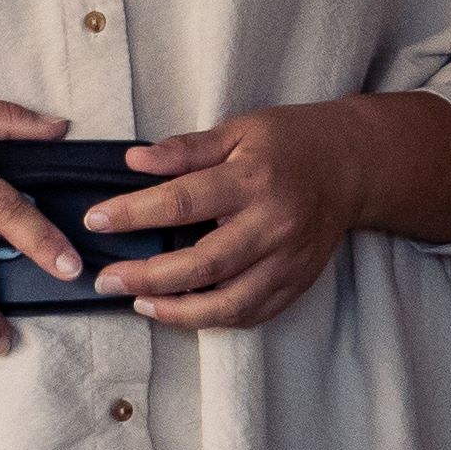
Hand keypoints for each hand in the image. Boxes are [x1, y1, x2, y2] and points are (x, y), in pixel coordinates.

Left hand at [90, 97, 450, 332]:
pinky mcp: (297, 282)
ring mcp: (288, 260)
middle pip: (202, 263)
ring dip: (177, 311)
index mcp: (254, 179)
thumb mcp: (238, 130)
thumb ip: (185, 150)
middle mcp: (273, 224)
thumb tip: (132, 163)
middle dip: (147, 276)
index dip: (134, 214)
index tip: (97, 220)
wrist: (353, 165)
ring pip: (228, 302)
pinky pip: (251, 314)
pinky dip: (213, 320)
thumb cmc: (290, 142)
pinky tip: (181, 312)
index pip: (182, 202)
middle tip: (105, 279)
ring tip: (139, 303)